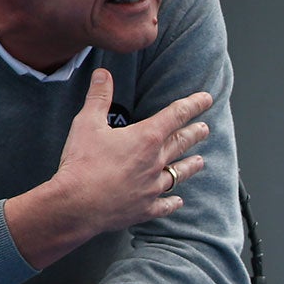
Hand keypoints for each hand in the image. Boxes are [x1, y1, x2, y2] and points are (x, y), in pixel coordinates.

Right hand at [20, 70, 212, 262]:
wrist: (77, 204)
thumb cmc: (82, 163)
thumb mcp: (87, 123)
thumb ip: (99, 97)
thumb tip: (103, 74)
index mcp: (146, 138)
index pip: (176, 115)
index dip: (193, 104)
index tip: (206, 99)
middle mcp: (155, 162)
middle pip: (181, 143)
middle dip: (195, 133)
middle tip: (205, 129)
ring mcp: (152, 187)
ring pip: (178, 174)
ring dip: (190, 166)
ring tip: (200, 161)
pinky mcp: (145, 208)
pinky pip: (165, 205)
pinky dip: (172, 202)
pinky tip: (178, 200)